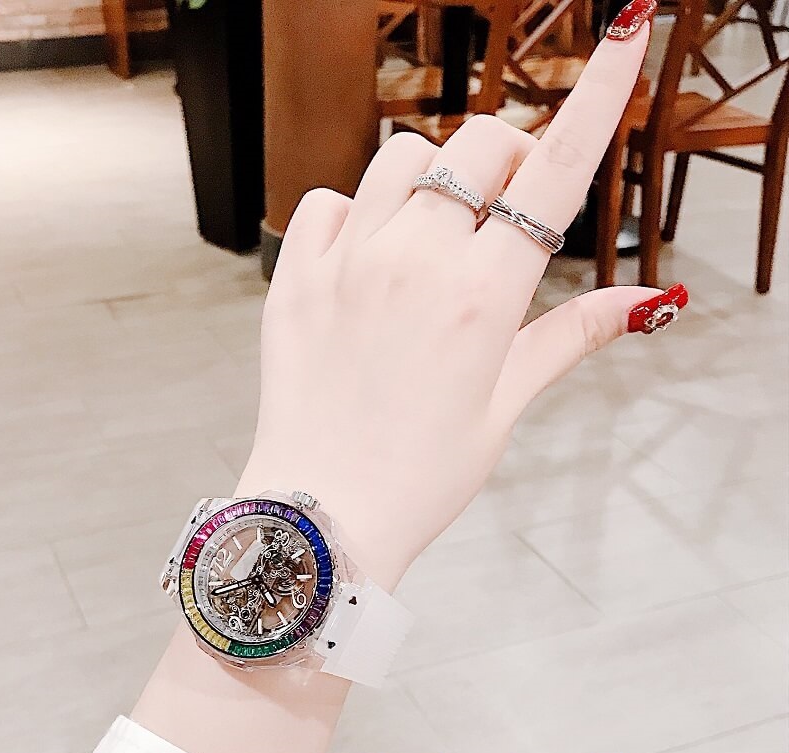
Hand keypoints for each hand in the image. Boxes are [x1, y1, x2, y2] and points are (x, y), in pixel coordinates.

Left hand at [236, 2, 684, 590]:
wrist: (323, 515)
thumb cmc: (420, 476)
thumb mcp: (504, 408)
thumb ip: (567, 338)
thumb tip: (645, 303)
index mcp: (481, 295)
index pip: (554, 171)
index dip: (599, 94)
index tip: (631, 34)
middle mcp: (414, 261)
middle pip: (480, 146)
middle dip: (507, 161)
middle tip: (503, 215)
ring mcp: (347, 265)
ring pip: (402, 158)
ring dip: (433, 178)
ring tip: (430, 237)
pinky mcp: (295, 280)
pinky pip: (328, 202)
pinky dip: (355, 213)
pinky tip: (365, 259)